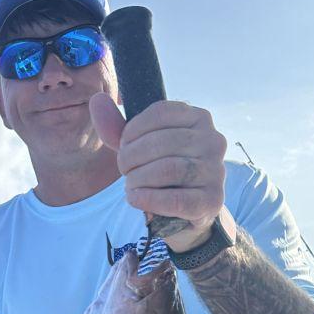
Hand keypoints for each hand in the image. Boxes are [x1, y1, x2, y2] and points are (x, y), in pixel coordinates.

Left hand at [89, 92, 226, 252]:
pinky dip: (148, 199)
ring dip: (138, 179)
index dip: (132, 131)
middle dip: (132, 157)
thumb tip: (96, 100)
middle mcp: (213, 140)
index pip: (160, 113)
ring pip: (168, 169)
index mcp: (198, 118)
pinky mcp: (212, 200)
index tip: (122, 148)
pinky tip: (135, 199)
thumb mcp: (141, 148)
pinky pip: (176, 199)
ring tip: (130, 186)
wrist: (187, 212)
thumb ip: (118, 128)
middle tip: (123, 171)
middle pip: (162, 142)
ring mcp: (216, 170)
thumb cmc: (162, 174)